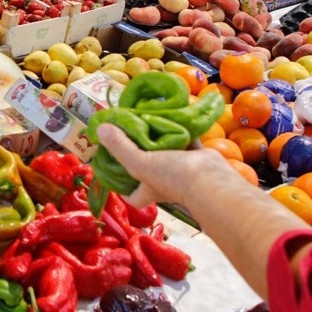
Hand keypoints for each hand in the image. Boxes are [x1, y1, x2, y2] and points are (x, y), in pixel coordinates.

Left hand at [95, 122, 229, 208]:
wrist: (211, 179)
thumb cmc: (173, 177)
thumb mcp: (139, 163)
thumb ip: (119, 147)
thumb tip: (100, 129)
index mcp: (147, 189)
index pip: (131, 196)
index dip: (121, 188)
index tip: (111, 171)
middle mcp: (162, 180)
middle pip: (145, 168)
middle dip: (137, 154)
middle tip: (126, 134)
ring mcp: (179, 168)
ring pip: (163, 152)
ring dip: (156, 137)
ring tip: (144, 118)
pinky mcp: (195, 156)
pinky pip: (183, 139)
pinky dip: (177, 129)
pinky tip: (169, 115)